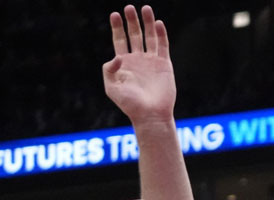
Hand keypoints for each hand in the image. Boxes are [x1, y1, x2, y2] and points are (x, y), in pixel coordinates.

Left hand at [104, 5, 175, 124]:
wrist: (150, 114)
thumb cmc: (130, 104)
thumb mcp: (111, 87)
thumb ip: (109, 70)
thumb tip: (118, 56)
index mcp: (123, 64)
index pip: (119, 40)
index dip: (117, 27)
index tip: (114, 14)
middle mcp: (138, 60)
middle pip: (134, 35)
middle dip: (131, 21)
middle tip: (129, 8)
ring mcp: (152, 62)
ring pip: (149, 37)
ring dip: (148, 23)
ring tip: (145, 8)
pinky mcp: (164, 65)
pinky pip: (163, 46)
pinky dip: (161, 34)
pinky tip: (158, 23)